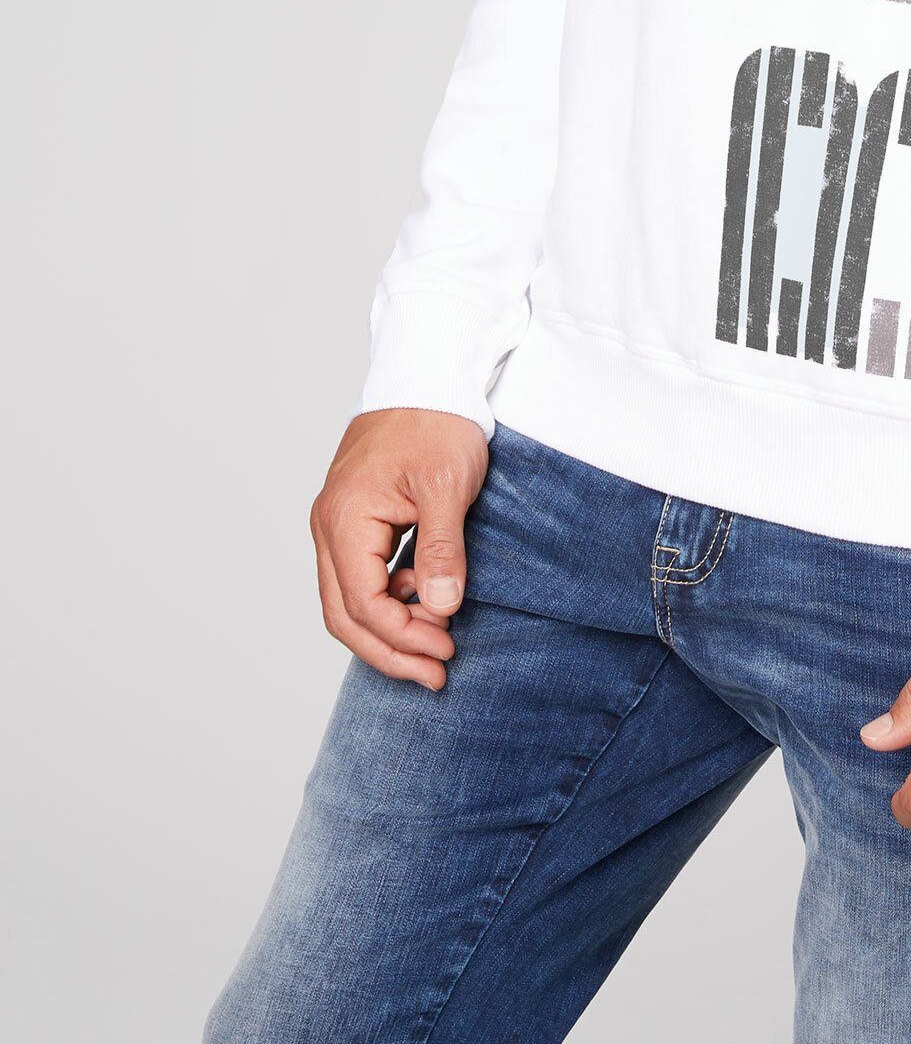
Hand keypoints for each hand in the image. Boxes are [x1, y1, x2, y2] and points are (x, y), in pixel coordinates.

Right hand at [309, 407, 489, 690]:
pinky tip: (426, 601)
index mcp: (344, 520)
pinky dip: (389, 599)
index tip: (445, 654)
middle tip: (437, 673)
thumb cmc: (437, 419)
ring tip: (437, 644)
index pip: (362, 605)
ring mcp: (339, 522)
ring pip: (349, 598)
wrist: (430, 370)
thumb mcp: (446, 485)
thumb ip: (440, 550)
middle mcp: (330, 526)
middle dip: (390, 650)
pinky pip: (361, 575)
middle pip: (345, 614)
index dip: (402, 639)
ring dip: (389, 629)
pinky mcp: (357, 517)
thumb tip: (439, 610)